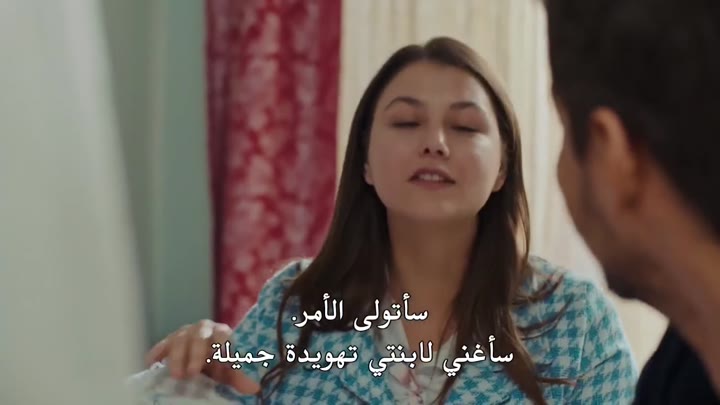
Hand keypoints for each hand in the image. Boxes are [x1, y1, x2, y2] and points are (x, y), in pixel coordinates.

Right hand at [145, 320, 260, 394]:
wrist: (205, 356)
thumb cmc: (220, 363)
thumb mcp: (230, 370)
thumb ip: (239, 376)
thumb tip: (253, 387)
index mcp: (223, 333)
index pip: (224, 337)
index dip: (222, 350)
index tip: (220, 368)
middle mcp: (204, 328)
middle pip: (199, 335)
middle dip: (195, 354)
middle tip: (191, 373)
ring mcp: (185, 332)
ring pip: (180, 338)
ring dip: (177, 357)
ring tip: (175, 375)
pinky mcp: (170, 341)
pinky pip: (162, 344)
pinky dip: (156, 352)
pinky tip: (151, 363)